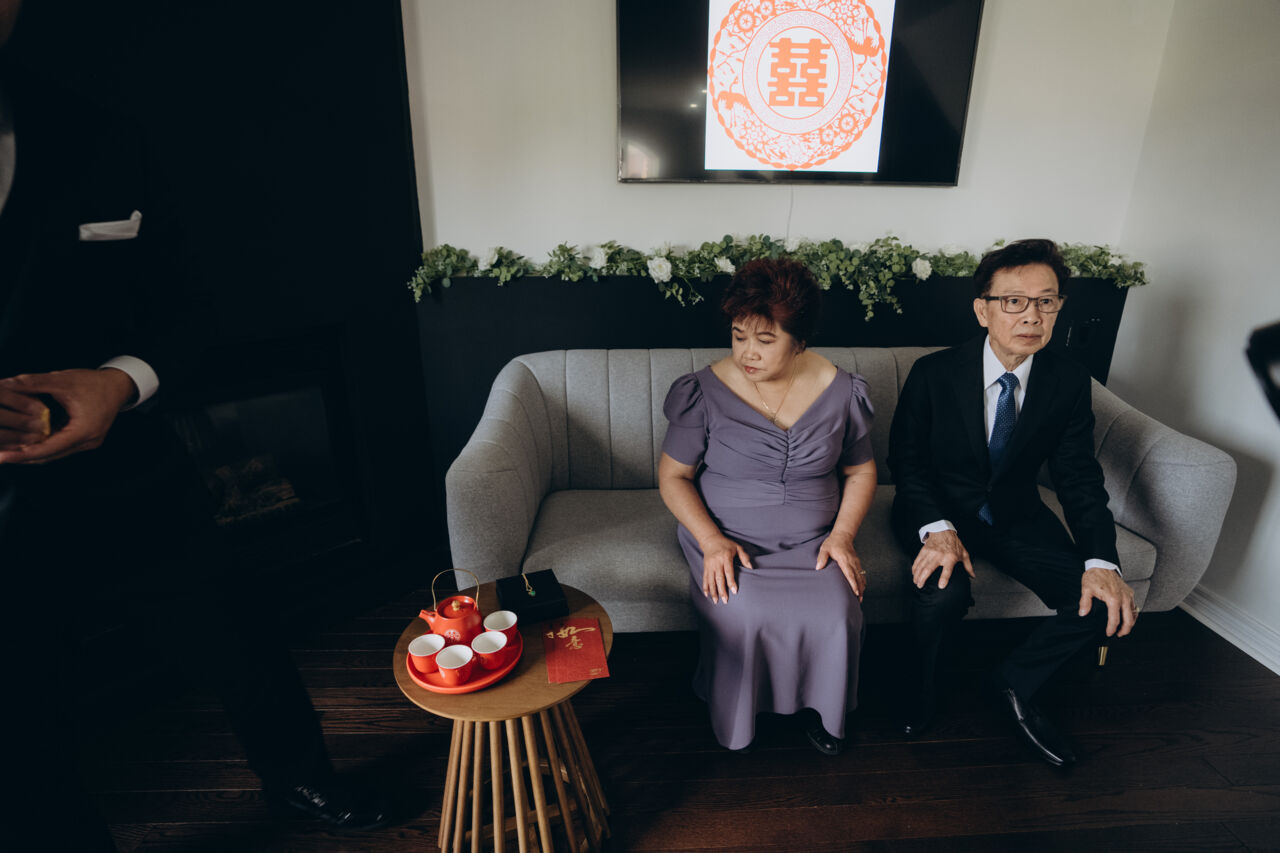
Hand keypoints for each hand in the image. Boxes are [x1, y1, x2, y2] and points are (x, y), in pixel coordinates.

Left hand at [0, 369, 136, 464]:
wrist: (119, 385)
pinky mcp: (85, 440)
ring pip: (53, 455)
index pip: (48, 449)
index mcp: (84, 431)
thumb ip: (34, 382)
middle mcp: (87, 442)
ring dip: (30, 454)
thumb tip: (6, 383)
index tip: (2, 457)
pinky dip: (41, 447)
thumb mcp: (63, 380)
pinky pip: (59, 449)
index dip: (23, 454)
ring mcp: (87, 443)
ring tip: (6, 452)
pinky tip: (24, 444)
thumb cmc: (94, 383)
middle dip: (22, 457)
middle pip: (49, 456)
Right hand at [699, 532, 751, 603]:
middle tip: (725, 601)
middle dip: (722, 590)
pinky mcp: (705, 567)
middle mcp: (717, 562)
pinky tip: (706, 594)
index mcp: (725, 557)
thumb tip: (751, 568)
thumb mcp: (737, 547)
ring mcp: (710, 565)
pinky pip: (705, 578)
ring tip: (716, 601)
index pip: (728, 571)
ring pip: (711, 580)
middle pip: (719, 578)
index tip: (734, 591)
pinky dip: (705, 586)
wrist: (710, 539)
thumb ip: (744, 557)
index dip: (731, 582)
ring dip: (713, 591)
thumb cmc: (726, 544)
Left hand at [816, 531, 864, 599]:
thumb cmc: (832, 543)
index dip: (853, 584)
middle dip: (859, 589)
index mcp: (844, 560)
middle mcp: (852, 562)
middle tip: (859, 599)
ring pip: (861, 576)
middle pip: (858, 578)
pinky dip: (862, 581)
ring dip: (862, 587)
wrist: (843, 535)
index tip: (855, 592)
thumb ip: (821, 558)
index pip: (850, 574)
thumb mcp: (824, 548)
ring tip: (861, 597)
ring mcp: (856, 562)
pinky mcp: (857, 562)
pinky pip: (861, 573)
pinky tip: (862, 588)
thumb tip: (818, 568)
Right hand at [911, 529, 974, 589]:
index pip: (947, 570)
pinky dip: (914, 567)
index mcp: (950, 558)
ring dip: (917, 574)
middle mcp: (939, 556)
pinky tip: (913, 573)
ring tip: (915, 582)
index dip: (944, 578)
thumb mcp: (964, 554)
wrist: (943, 531)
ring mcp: (930, 553)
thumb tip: (972, 577)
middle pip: (929, 569)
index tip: (941, 586)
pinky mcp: (924, 550)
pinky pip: (918, 560)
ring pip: (921, 565)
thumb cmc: (954, 544)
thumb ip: (968, 566)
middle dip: (923, 578)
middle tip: (920, 586)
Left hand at [1079, 567, 1136, 636]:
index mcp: (1113, 599)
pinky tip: (1127, 618)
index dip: (1112, 629)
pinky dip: (1132, 614)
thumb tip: (1083, 613)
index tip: (1109, 633)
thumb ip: (1084, 602)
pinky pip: (1134, 606)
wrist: (1102, 564)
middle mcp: (1123, 598)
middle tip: (1118, 634)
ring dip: (1130, 623)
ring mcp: (1128, 595)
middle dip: (1124, 630)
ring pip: (1134, 614)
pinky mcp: (1130, 592)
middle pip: (1129, 620)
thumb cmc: (1095, 575)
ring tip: (1123, 629)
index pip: (1115, 619)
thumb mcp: (1086, 589)